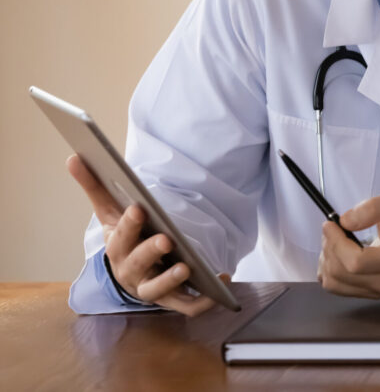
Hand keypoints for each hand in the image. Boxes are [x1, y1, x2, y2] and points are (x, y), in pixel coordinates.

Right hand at [67, 155, 224, 316]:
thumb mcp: (109, 210)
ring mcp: (151, 288)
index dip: (128, 225)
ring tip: (187, 267)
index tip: (138, 208)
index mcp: (116, 247)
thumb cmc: (123, 235)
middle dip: (150, 251)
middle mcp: (130, 272)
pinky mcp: (171, 299)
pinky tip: (223, 278)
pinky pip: (187, 305)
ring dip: (171, 280)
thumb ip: (94, 185)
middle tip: (166, 239)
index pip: (120, 237)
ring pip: (158, 290)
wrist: (130, 270)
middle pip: (137, 264)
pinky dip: (203, 299)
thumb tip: (73, 157)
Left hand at [317, 189, 379, 298]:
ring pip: (333, 282)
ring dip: (327, 258)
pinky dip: (328, 268)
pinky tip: (338, 253)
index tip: (331, 224)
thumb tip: (345, 222)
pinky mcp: (365, 294)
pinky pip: (334, 286)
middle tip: (333, 228)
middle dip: (330, 247)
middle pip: (341, 272)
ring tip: (335, 240)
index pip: (356, 262)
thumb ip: (373, 207)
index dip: (336, 243)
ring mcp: (376, 291)